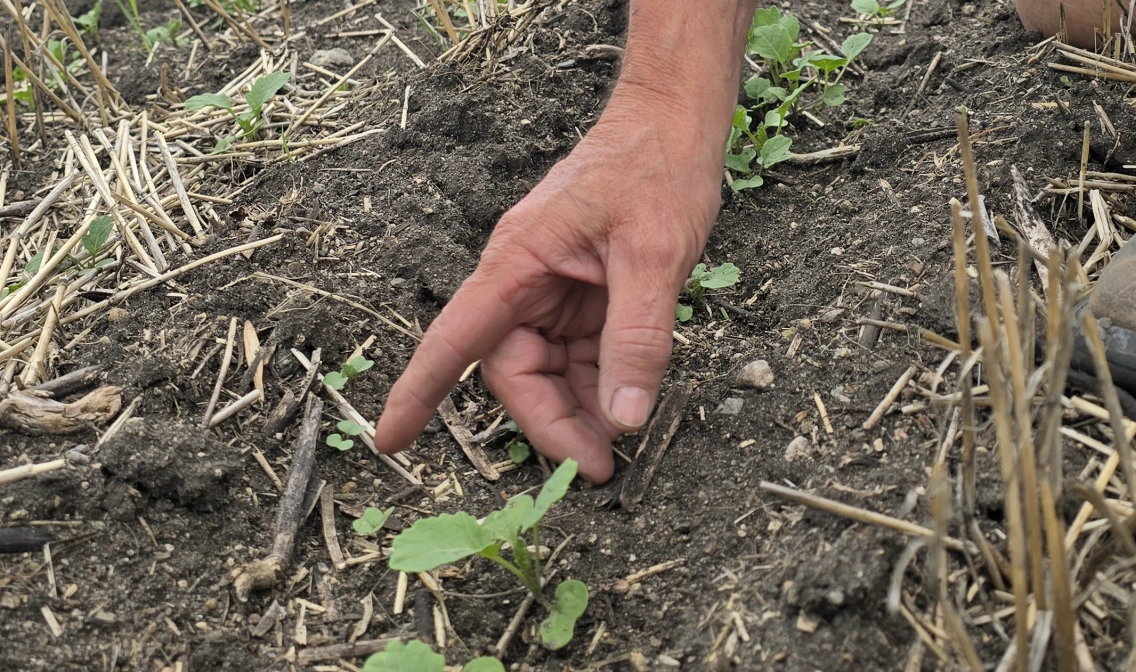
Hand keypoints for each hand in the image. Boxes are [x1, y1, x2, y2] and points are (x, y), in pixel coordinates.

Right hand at [374, 92, 724, 483]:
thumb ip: (638, 339)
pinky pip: (580, 353)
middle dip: (551, 423)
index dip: (420, 391)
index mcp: (518, 263)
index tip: (392, 439)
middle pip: (515, 371)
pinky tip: (627, 402)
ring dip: (579, 409)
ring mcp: (555, 289)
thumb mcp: (654, 255)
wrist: (674, 119)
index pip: (456, 338)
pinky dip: (601, 382)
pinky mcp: (585, 294)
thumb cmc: (655, 167)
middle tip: (600, 467)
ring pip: (549, 369)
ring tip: (618, 446)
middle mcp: (525, 281)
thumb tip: (623, 419)